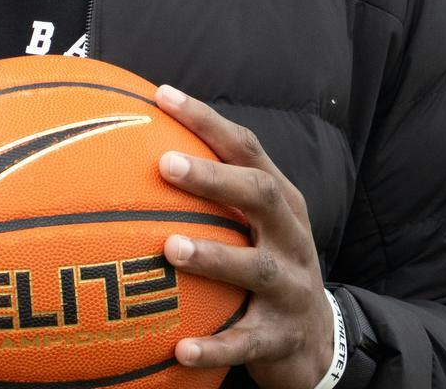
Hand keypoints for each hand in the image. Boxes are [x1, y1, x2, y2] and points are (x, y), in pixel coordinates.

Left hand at [153, 84, 333, 388]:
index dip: (206, 120)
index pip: (246, 148)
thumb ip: (210, 190)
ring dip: (215, 257)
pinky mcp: (280, 338)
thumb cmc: (263, 264)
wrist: (315, 340)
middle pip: (261, 195)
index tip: (161, 96)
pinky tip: (180, 349)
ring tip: (171, 248)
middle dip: (215, 178)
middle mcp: (291, 237)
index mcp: (281, 202)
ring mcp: (291, 288)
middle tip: (166, 164)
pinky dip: (215, 347)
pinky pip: (246, 343)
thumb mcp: (251, 224)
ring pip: (257, 269)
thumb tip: (130, 145)